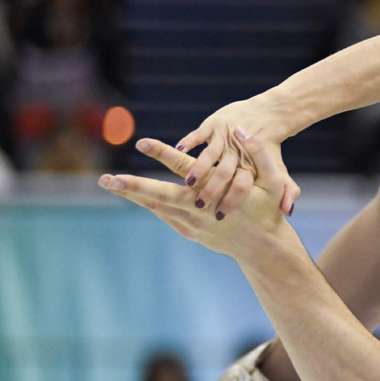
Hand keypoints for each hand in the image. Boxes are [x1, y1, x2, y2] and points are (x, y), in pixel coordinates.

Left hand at [100, 132, 291, 262]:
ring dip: (133, 195)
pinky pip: (164, 215)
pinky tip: (135, 197)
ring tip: (109, 184)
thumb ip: (259, 154)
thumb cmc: (269, 212)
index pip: (184, 169)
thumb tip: (243, 131)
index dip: (163, 154)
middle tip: (106, 179)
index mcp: (216, 193)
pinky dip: (149, 204)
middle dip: (131, 186)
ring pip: (157, 207)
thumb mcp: (274, 181)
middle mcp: (199, 211)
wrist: (264, 249)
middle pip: (159, 195)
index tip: (141, 142)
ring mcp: (192, 225)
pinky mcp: (190, 232)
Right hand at [173, 96, 299, 216]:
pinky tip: (179, 151)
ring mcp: (225, 137)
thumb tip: (289, 211)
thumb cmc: (269, 149)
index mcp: (251, 165)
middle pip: (224, 172)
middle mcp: (237, 152)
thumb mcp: (277, 169)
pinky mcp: (213, 124)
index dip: (232, 201)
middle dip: (212, 190)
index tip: (221, 216)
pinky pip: (199, 133)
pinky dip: (189, 141)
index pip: (242, 185)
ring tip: (188, 184)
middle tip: (199, 205)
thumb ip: (286, 190)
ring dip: (198, 169)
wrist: (266, 114)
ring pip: (210, 154)